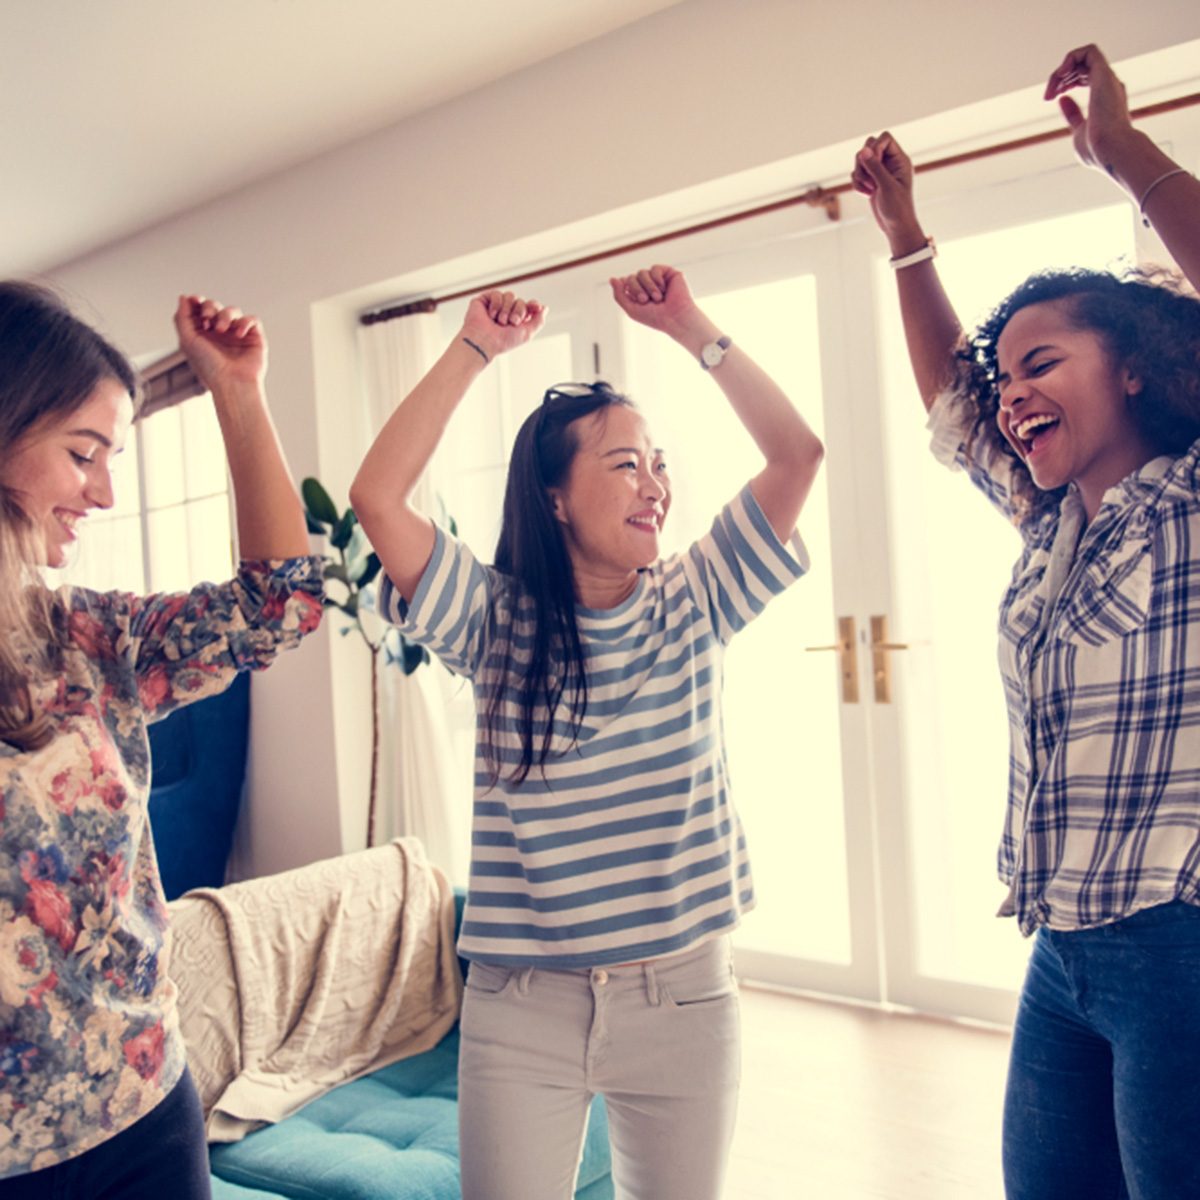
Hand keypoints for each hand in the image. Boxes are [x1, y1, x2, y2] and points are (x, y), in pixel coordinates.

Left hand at [175, 295, 265, 391]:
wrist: (232, 382)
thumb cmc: (209, 367)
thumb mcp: (187, 341)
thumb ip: (182, 317)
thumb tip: (184, 297)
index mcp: (202, 333)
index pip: (199, 309)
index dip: (197, 302)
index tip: (195, 300)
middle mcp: (219, 333)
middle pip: (215, 306)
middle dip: (210, 307)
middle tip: (207, 320)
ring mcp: (237, 334)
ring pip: (233, 310)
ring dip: (225, 315)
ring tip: (222, 330)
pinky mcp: (254, 337)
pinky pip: (252, 319)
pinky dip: (245, 322)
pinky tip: (238, 334)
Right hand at [460, 290, 545, 358]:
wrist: (484, 341)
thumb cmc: (503, 341)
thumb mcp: (527, 333)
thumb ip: (538, 321)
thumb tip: (545, 308)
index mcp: (516, 319)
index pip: (528, 306)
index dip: (533, 305)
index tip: (536, 307)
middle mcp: (506, 312)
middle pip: (520, 301)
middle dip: (518, 311)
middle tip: (511, 322)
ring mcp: (495, 305)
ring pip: (509, 295)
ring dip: (507, 309)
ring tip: (500, 321)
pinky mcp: (484, 300)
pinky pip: (496, 293)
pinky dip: (496, 304)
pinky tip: (491, 315)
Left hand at [609, 265, 700, 337]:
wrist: (675, 318)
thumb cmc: (655, 318)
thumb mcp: (631, 309)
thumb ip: (619, 295)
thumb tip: (612, 278)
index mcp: (639, 293)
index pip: (625, 283)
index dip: (627, 289)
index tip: (637, 300)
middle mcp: (648, 285)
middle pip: (631, 277)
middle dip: (636, 289)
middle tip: (645, 300)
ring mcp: (658, 279)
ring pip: (642, 272)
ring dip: (648, 286)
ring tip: (658, 298)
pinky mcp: (669, 273)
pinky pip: (654, 268)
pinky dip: (657, 279)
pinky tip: (664, 290)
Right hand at [852, 133, 924, 253]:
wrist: (895, 227)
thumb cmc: (898, 208)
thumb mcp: (886, 186)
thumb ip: (875, 167)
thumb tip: (863, 150)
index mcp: (899, 160)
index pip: (885, 138)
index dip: (876, 147)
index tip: (874, 163)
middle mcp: (890, 163)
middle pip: (869, 146)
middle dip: (864, 162)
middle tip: (869, 178)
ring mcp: (880, 172)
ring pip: (861, 160)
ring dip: (859, 174)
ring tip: (868, 188)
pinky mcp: (871, 181)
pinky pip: (857, 173)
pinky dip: (857, 183)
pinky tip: (866, 194)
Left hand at [1044, 44, 1133, 170]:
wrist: (1110, 149)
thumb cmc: (1096, 149)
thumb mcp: (1079, 131)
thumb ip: (1073, 114)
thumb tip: (1061, 98)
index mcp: (1105, 97)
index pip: (1084, 77)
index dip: (1064, 82)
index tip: (1050, 98)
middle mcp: (1108, 85)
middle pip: (1081, 66)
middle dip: (1059, 77)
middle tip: (1048, 96)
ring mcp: (1107, 79)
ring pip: (1084, 56)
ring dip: (1062, 69)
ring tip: (1052, 87)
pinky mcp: (1104, 73)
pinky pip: (1089, 51)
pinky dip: (1071, 58)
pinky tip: (1060, 74)